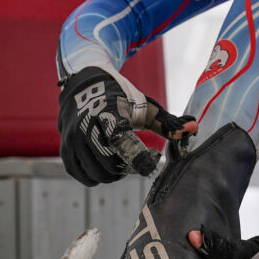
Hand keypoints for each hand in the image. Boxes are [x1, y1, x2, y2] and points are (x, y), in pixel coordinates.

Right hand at [57, 65, 196, 184]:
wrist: (86, 82)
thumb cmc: (122, 96)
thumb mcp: (146, 107)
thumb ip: (169, 123)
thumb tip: (194, 130)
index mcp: (109, 115)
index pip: (126, 148)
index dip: (142, 161)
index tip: (153, 159)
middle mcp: (87, 128)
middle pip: (112, 167)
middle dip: (129, 168)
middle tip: (138, 160)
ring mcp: (72, 139)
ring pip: (98, 175)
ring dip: (114, 174)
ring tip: (123, 161)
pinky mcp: (65, 148)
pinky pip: (82, 175)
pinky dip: (96, 176)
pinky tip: (108, 165)